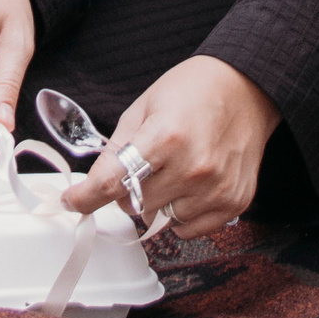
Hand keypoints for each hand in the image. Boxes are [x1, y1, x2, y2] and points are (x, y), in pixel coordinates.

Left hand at [61, 56, 278, 238]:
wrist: (245, 88)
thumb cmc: (192, 92)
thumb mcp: (143, 107)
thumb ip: (117, 148)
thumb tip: (93, 186)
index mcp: (166, 137)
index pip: (112, 183)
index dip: (84, 198)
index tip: (73, 201)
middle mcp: (193, 168)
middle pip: (133, 206)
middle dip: (125, 191)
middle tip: (140, 167)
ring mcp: (216, 189)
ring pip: (160, 220)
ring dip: (156, 202)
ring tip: (172, 170)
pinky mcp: (234, 202)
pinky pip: (189, 229)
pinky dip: (181, 214)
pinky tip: (189, 186)